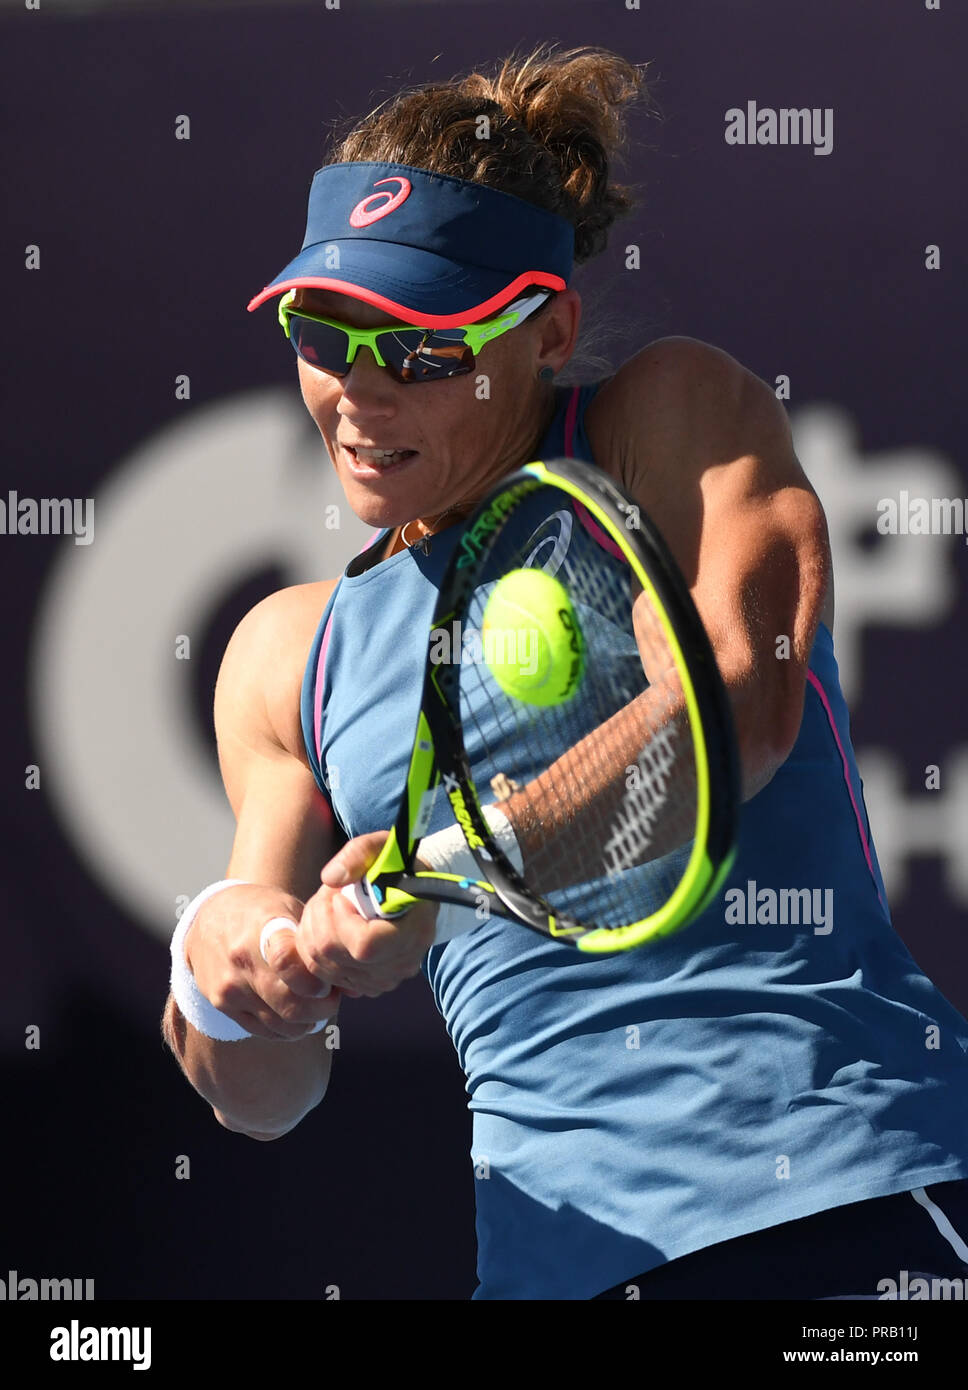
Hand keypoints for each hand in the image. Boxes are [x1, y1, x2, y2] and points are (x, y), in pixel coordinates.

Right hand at [184, 884, 338, 1040]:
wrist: (208, 918)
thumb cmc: (260, 911)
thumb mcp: (288, 908)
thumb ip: (317, 943)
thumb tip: (354, 985)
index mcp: (262, 929)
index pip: (289, 963)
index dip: (316, 981)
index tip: (329, 981)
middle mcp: (242, 961)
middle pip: (291, 1005)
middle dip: (323, 1008)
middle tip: (333, 998)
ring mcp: (230, 987)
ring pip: (281, 1024)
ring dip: (308, 1022)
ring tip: (316, 1006)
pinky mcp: (222, 1005)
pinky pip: (263, 1030)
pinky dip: (286, 1029)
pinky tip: (297, 1016)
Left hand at [276, 831, 437, 998]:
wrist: (416, 891)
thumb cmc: (400, 866)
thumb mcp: (383, 847)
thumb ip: (358, 854)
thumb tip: (330, 878)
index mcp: (413, 931)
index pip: (364, 946)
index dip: (342, 921)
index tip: (342, 896)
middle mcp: (400, 964)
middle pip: (337, 956)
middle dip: (320, 919)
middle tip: (329, 894)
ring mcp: (383, 979)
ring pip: (323, 966)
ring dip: (313, 931)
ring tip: (326, 906)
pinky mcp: (365, 984)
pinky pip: (323, 974)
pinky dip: (314, 947)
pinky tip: (326, 925)